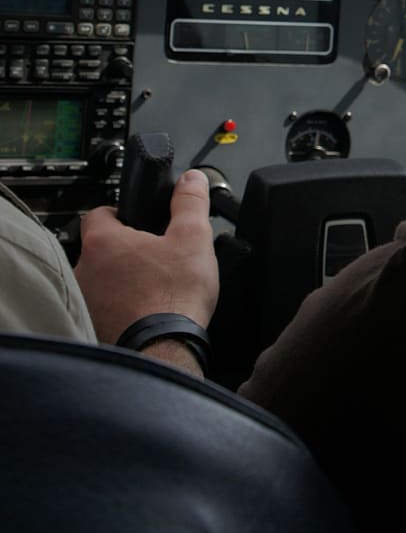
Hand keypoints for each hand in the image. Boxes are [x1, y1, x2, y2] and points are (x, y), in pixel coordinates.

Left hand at [75, 168, 218, 344]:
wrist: (163, 351)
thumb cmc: (173, 299)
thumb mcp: (193, 237)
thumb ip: (191, 203)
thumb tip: (192, 180)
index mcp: (103, 242)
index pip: (100, 213)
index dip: (120, 213)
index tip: (138, 221)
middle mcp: (84, 270)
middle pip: (101, 249)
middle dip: (124, 251)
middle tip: (153, 257)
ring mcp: (85, 302)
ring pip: (100, 281)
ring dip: (120, 282)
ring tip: (151, 288)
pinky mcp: (91, 328)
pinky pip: (103, 310)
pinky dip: (120, 309)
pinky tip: (144, 312)